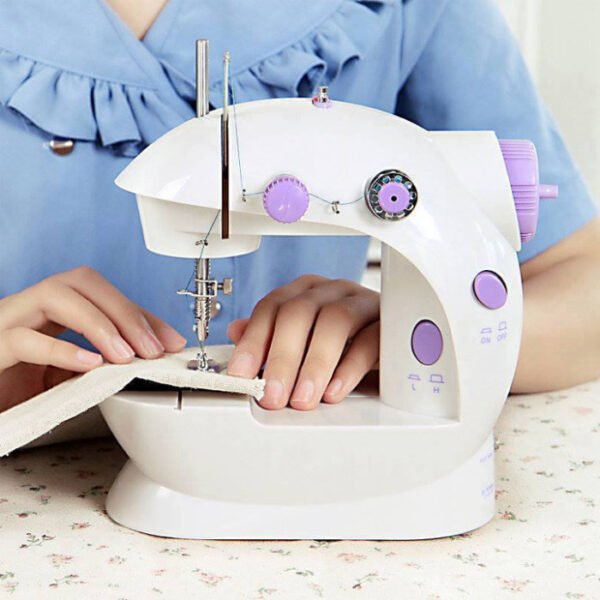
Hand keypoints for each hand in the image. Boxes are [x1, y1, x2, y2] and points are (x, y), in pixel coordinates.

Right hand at [0, 267, 186, 410]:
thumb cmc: (16, 388)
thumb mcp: (68, 374)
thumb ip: (99, 361)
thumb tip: (146, 357)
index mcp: (53, 310)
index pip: (104, 295)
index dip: (142, 313)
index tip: (172, 341)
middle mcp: (31, 307)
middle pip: (83, 282)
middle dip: (126, 311)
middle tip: (154, 347)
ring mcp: (8, 321)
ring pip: (55, 296)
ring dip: (100, 324)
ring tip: (126, 355)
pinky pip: (24, 338)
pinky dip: (62, 349)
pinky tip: (90, 365)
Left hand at [227, 275, 378, 409]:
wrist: (394, 345)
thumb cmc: (343, 343)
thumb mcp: (303, 342)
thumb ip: (270, 337)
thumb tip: (235, 331)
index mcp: (305, 292)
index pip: (272, 307)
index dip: (253, 341)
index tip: (240, 374)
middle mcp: (332, 291)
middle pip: (299, 312)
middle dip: (281, 357)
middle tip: (272, 395)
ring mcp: (363, 303)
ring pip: (335, 320)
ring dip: (314, 364)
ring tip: (302, 398)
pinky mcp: (390, 323)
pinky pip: (371, 339)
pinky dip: (349, 368)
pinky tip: (334, 391)